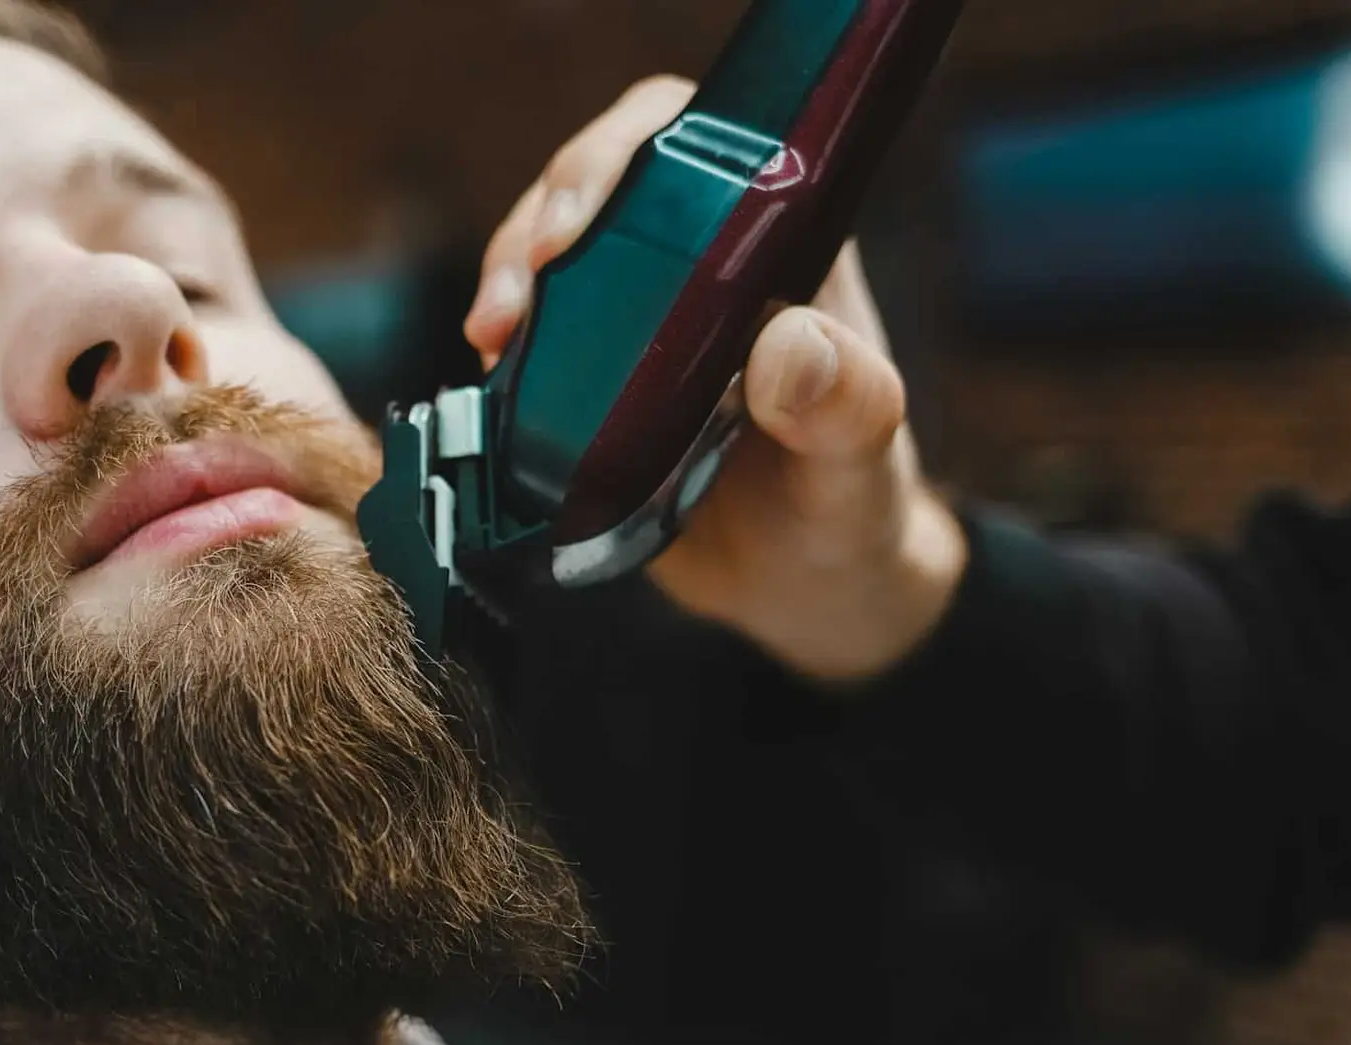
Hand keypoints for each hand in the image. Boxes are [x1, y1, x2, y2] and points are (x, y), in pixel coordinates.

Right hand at [464, 76, 965, 682]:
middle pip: (601, 190)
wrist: (805, 590)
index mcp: (778, 248)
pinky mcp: (590, 381)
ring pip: (551, 258)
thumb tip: (786, 346)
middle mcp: (701, 266)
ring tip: (491, 338)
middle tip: (508, 301)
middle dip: (539, 224)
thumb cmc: (851, 512)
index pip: (693, 147)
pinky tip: (487, 379)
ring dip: (506, 283)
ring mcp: (638, 321)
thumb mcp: (863, 467)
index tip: (575, 225)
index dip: (620, 158)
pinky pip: (531, 340)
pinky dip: (499, 351)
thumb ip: (847, 406)